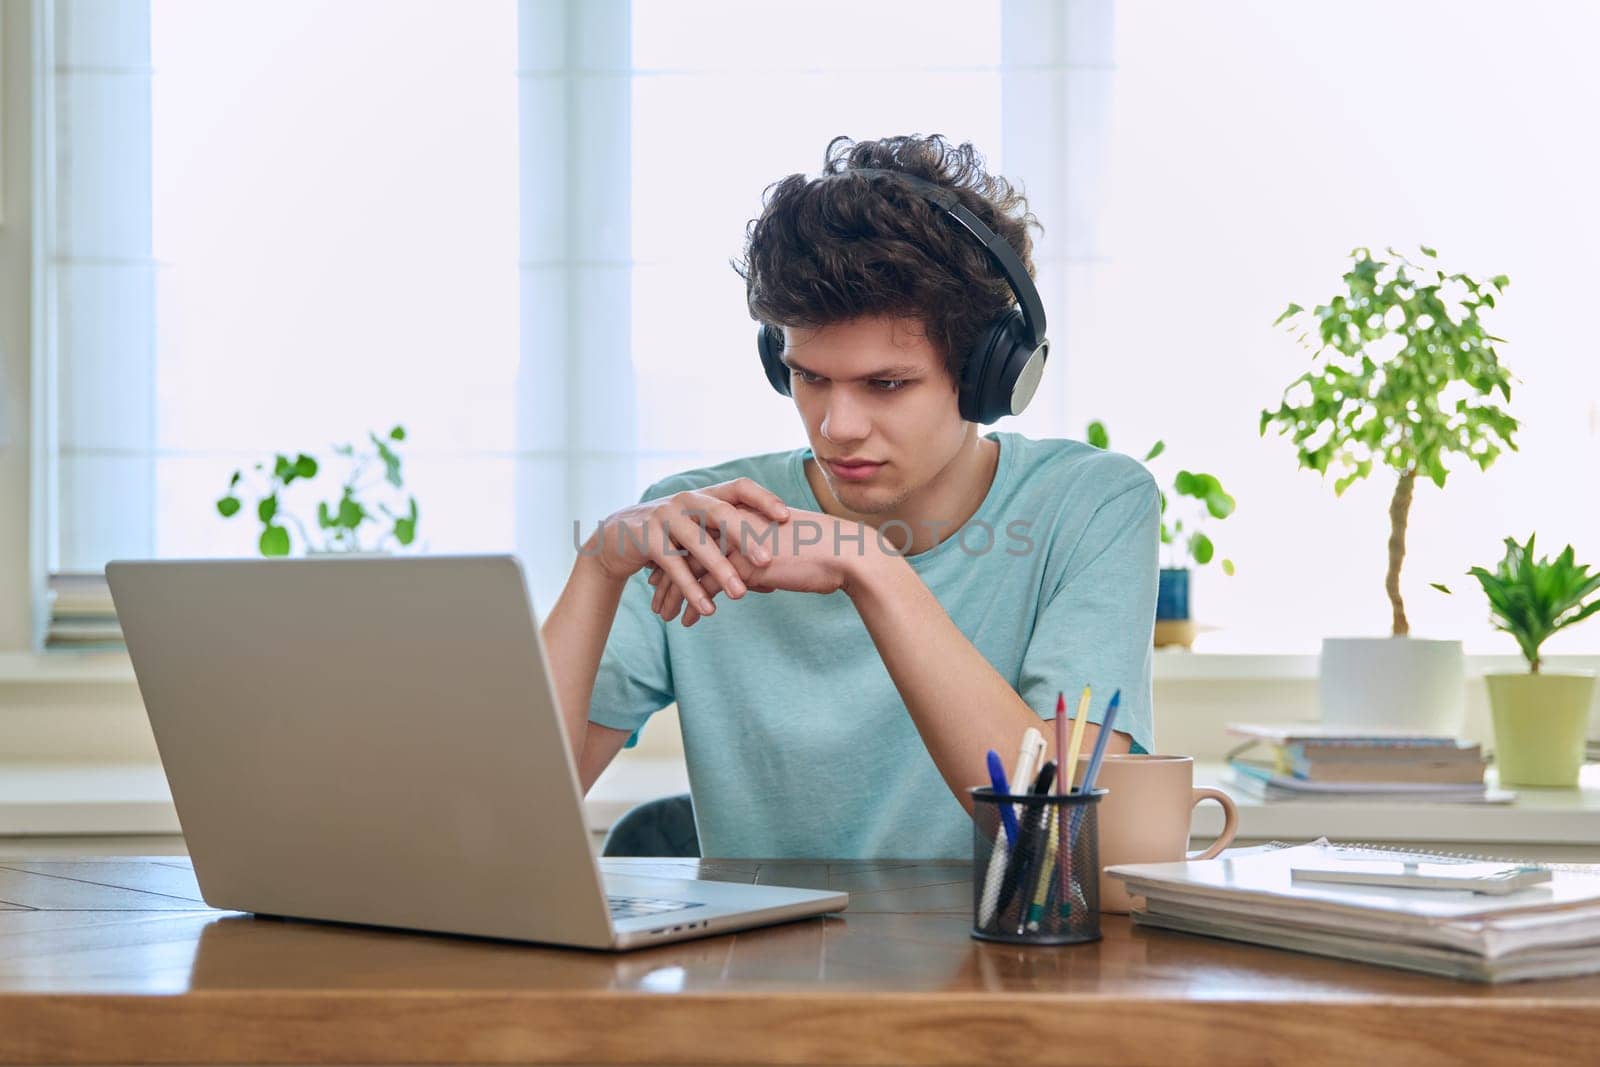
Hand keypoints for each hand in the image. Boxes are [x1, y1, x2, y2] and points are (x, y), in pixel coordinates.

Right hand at [585, 478, 789, 617]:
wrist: (618, 538)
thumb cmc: (674, 537)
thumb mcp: (703, 533)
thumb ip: (732, 547)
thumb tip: (774, 578)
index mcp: (707, 495)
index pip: (740, 487)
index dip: (764, 499)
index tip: (786, 516)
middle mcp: (688, 500)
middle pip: (721, 513)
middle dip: (745, 537)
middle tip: (767, 560)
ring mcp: (666, 517)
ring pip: (698, 543)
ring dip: (720, 570)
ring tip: (740, 595)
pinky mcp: (648, 539)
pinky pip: (673, 566)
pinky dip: (691, 589)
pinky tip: (708, 608)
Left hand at [646, 509, 881, 624]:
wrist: (846, 555)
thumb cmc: (825, 552)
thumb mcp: (786, 547)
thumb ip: (763, 553)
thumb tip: (753, 574)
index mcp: (744, 513)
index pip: (701, 531)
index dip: (681, 550)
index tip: (666, 566)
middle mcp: (734, 524)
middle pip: (687, 548)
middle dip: (667, 571)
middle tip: (652, 589)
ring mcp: (735, 544)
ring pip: (690, 569)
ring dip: (673, 593)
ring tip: (661, 613)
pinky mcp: (741, 567)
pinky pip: (704, 588)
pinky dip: (690, 606)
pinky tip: (683, 623)